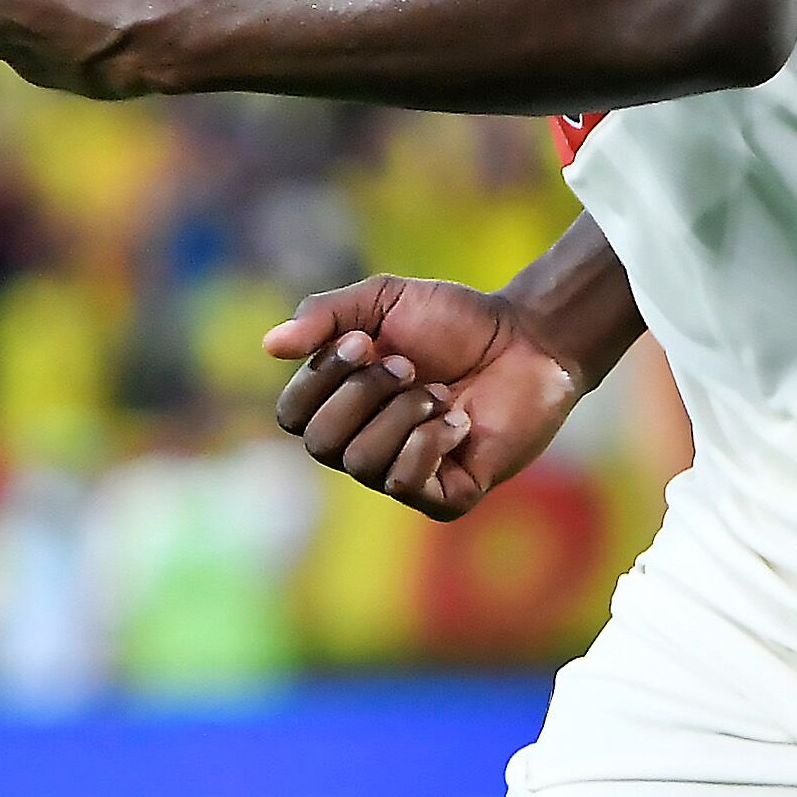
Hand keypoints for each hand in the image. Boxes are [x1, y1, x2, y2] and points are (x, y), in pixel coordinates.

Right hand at [263, 275, 589, 519]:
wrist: (527, 339)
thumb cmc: (454, 321)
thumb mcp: (382, 301)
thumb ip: (326, 315)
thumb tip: (269, 345)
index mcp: (341, 405)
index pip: (292, 416)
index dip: (321, 379)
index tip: (364, 341)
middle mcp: (364, 445)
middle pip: (319, 444)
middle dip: (364, 393)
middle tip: (409, 365)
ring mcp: (404, 473)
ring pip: (362, 463)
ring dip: (404, 413)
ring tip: (442, 393)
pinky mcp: (445, 496)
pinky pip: (405, 483)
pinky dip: (431, 440)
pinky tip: (459, 421)